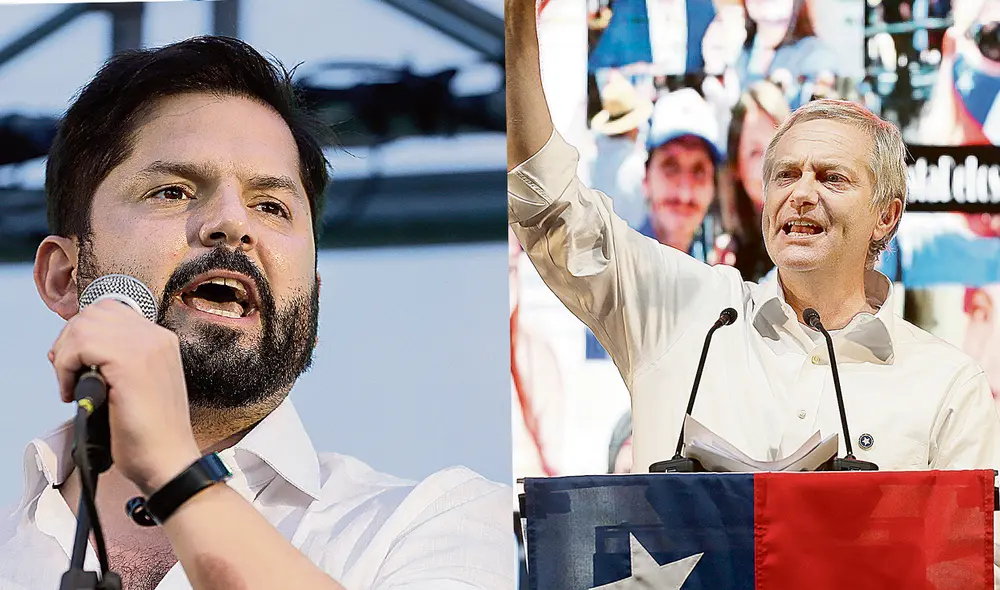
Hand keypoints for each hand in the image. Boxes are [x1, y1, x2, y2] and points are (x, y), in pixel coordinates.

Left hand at [49, 299, 200, 494]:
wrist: (168, 460)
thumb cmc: (152, 434)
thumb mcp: (139, 384)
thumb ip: (120, 359)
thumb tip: (82, 350)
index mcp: (161, 341)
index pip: (111, 310)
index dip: (84, 333)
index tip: (76, 363)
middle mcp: (156, 337)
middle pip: (95, 312)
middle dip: (70, 341)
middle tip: (68, 373)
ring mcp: (146, 346)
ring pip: (85, 324)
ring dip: (66, 354)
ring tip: (71, 383)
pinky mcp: (130, 363)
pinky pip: (81, 345)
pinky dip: (66, 367)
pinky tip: (73, 391)